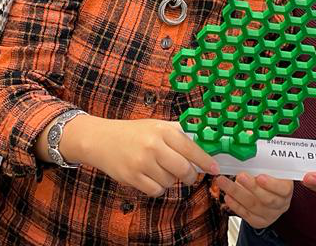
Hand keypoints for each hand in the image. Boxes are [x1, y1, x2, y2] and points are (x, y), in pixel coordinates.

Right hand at [49, 115, 218, 196]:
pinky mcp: (132, 177)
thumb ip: (178, 134)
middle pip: (184, 169)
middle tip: (189, 175)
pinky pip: (156, 190)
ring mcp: (142, 162)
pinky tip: (152, 178)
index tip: (214, 168)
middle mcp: (153, 145)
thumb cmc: (133, 133)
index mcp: (162, 130)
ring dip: (171, 180)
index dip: (205, 161)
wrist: (101, 139)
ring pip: (170, 181)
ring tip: (161, 170)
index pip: (191, 148)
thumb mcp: (156, 125)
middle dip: (190, 176)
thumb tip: (203, 144)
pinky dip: (158, 188)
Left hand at [215, 173, 292, 228]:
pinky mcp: (258, 221)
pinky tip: (227, 196)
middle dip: (251, 187)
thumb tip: (250, 155)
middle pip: (267, 199)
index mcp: (287, 189)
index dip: (271, 184)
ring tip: (224, 182)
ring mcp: (270, 215)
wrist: (269, 196)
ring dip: (237, 193)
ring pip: (253, 206)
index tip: (259, 176)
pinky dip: (235, 205)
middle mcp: (281, 204)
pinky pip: (246, 214)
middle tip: (239, 176)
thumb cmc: (270, 178)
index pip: (283, 189)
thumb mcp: (272, 170)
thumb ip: (264, 166)